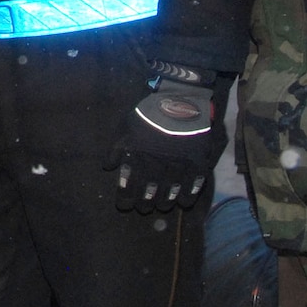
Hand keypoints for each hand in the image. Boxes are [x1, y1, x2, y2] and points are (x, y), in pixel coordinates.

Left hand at [109, 71, 224, 213]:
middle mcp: (157, 160)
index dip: (126, 195)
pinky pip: (194, 182)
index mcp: (139, 152)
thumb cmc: (149, 111)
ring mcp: (179, 160)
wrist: (179, 97)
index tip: (124, 205)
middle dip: (145, 201)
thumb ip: (117, 147)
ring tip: (163, 206)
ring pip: (170, 188)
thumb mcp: (126, 125)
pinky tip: (184, 201)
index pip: (129, 181)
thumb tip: (108, 167)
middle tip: (144, 209)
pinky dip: (189, 194)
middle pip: (150, 188)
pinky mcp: (197, 159)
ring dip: (165, 200)